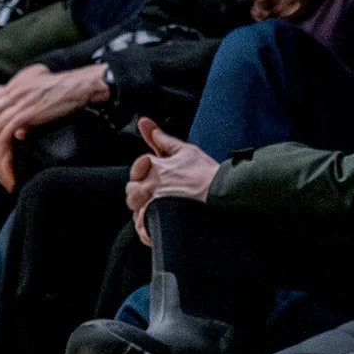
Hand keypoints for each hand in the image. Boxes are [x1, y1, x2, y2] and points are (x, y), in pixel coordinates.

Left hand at [0, 63, 110, 190]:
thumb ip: (27, 109)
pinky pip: (8, 130)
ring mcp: (20, 101)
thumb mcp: (41, 93)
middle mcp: (14, 91)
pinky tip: (1, 154)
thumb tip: (19, 134)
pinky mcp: (28, 112)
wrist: (80, 86)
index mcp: (16, 85)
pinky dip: (2, 144)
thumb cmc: (66, 91)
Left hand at [125, 116, 220, 240]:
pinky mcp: (162, 218)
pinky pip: (145, 228)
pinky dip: (146, 231)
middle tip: (152, 195)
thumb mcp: (186, 150)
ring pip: (136, 209)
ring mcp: (156, 202)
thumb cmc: (207, 173)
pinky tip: (153, 229)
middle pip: (132, 190)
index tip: (150, 174)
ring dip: (141, 210)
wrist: (221, 193)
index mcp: (157, 167)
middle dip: (137, 193)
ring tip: (155, 211)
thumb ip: (162, 139)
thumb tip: (144, 122)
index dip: (141, 169)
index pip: (138, 166)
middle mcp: (153, 184)